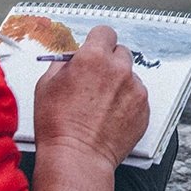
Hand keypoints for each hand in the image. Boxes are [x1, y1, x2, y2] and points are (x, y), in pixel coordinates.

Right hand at [31, 25, 149, 190]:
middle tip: (96, 80)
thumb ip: (63, 64)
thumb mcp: (46, 85)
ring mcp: (135, 89)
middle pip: (121, 52)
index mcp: (93, 57)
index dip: (98, 41)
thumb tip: (71, 58)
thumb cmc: (57, 125)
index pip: (105, 32)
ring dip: (119, 83)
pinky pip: (137, 97)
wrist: (77, 157)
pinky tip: (110, 116)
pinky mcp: (144, 109)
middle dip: (109, 62)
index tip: (94, 50)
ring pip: (130, 76)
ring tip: (101, 105)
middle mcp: (119, 69)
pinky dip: (127, 103)